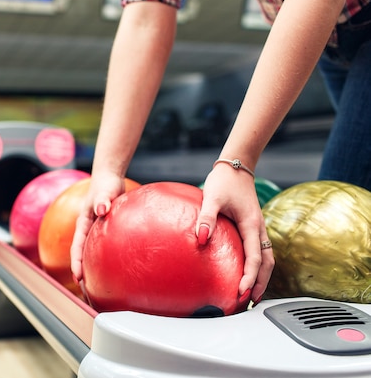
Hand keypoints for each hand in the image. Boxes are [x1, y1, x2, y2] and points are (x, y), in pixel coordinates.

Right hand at [70, 172, 125, 282]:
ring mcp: (94, 230)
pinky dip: (101, 258)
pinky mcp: (103, 229)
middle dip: (81, 271)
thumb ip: (103, 200)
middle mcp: (86, 228)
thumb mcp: (105, 191)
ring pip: (89, 251)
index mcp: (83, 223)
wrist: (109, 177)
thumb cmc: (106, 183)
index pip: (77, 246)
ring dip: (90, 267)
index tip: (78, 278)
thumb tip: (102, 210)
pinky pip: (100, 246)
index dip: (76, 263)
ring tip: (95, 284)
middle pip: (80, 253)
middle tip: (85, 290)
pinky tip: (111, 268)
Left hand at [196, 165, 274, 303]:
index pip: (255, 258)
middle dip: (260, 283)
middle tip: (248, 301)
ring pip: (266, 258)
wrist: (236, 166)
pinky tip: (247, 271)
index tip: (241, 292)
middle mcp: (258, 229)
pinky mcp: (252, 226)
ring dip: (261, 277)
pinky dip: (258, 265)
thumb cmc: (224, 181)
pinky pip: (260, 250)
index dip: (250, 277)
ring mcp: (257, 228)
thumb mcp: (211, 198)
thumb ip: (206, 218)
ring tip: (251, 294)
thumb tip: (201, 239)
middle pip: (267, 263)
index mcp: (251, 225)